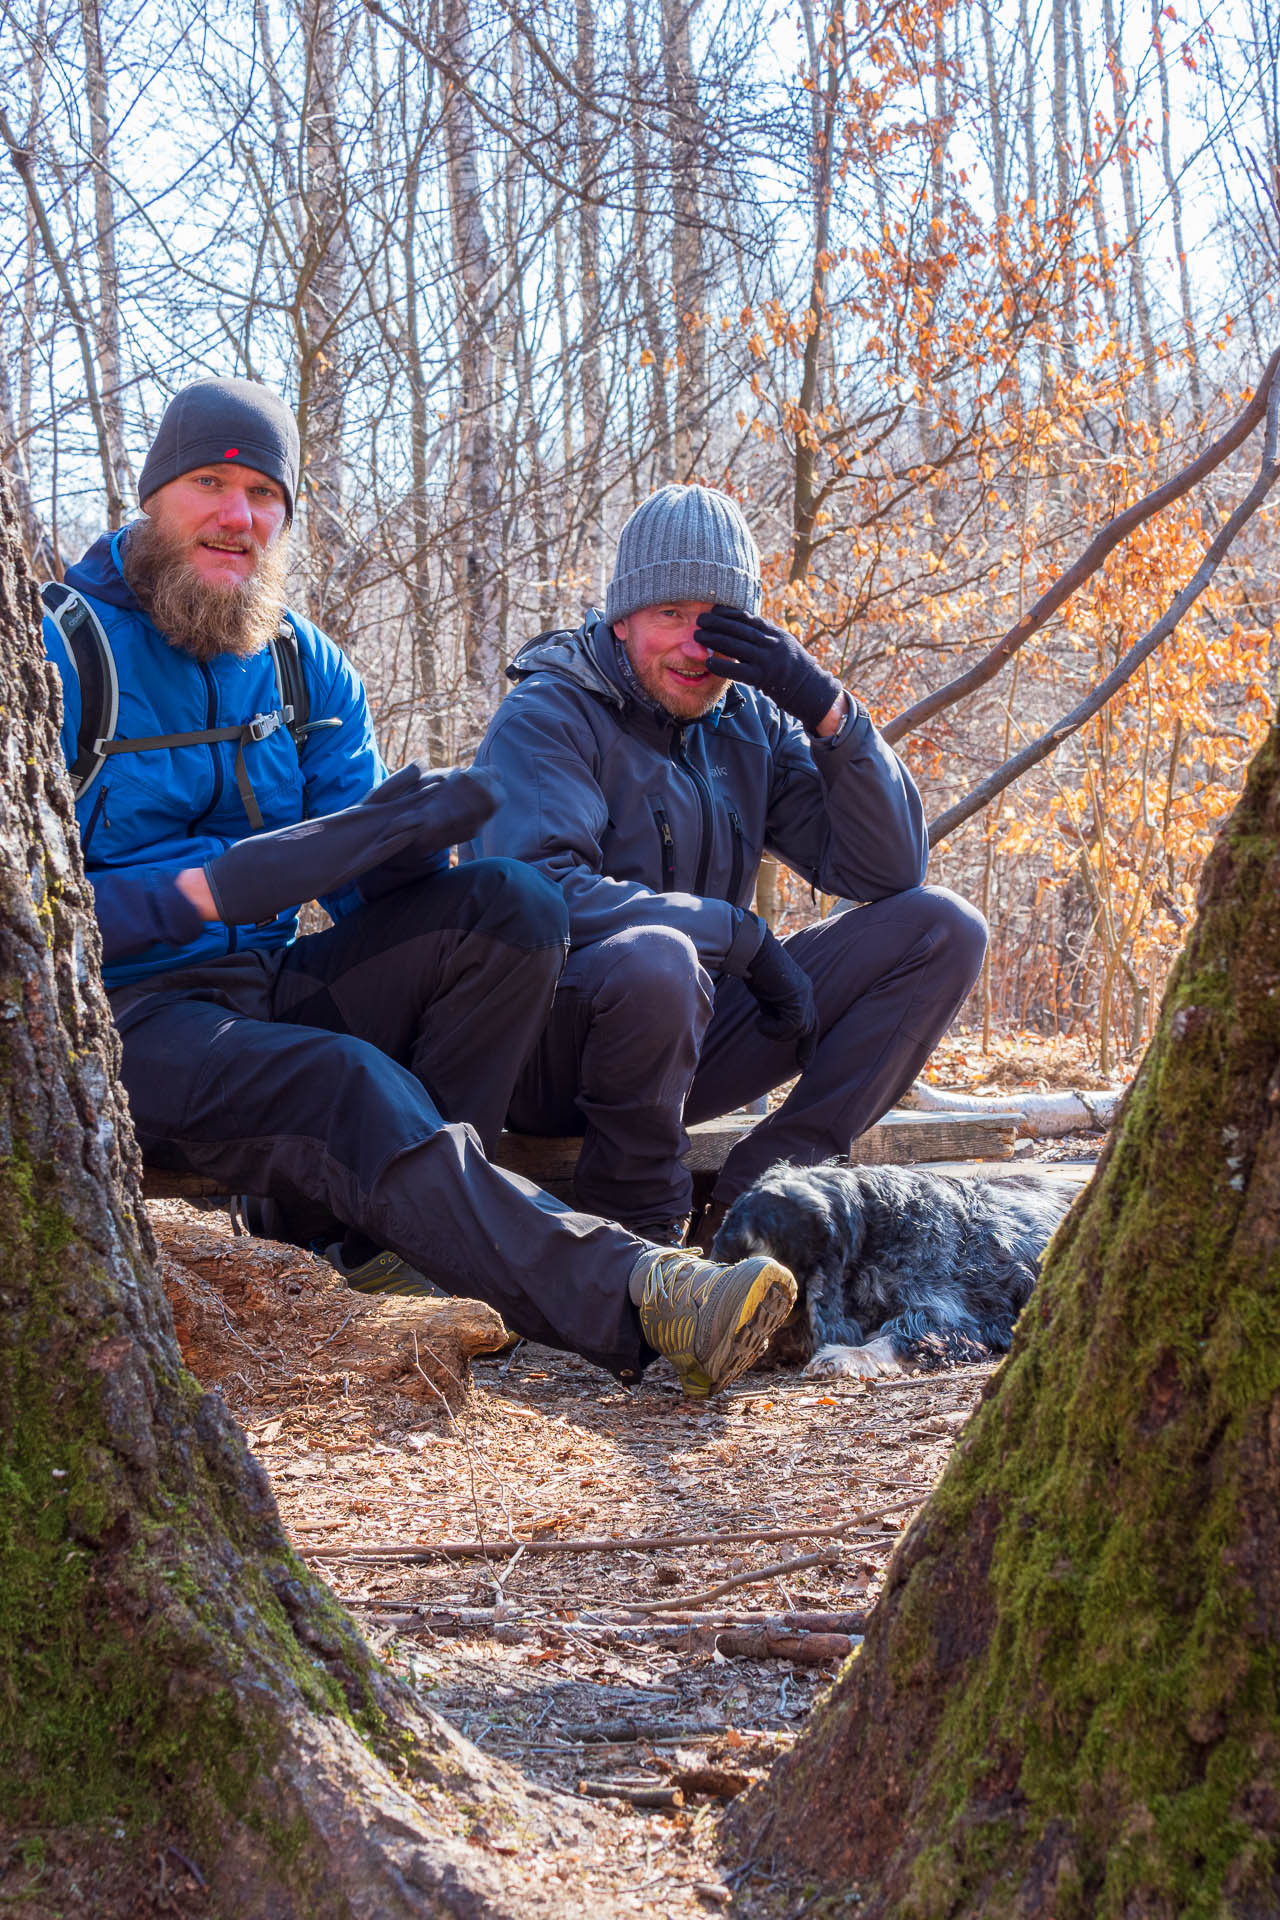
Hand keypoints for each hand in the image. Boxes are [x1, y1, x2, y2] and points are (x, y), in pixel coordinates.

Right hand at [204, 762, 503, 926]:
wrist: (226, 881)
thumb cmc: (250, 875)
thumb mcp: (287, 862)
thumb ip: (306, 856)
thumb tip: (317, 858)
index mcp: (324, 832)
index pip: (365, 806)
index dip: (393, 790)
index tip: (416, 773)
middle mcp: (332, 833)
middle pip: (380, 806)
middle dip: (411, 791)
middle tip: (442, 773)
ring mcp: (333, 849)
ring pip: (382, 823)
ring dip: (413, 807)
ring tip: (442, 790)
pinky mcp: (332, 869)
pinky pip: (371, 852)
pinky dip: (396, 838)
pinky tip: (418, 828)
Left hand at [696, 605, 842, 732]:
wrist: (810, 689)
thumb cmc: (793, 668)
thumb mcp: (783, 645)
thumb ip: (766, 636)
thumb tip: (745, 627)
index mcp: (775, 634)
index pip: (749, 618)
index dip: (730, 613)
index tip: (714, 608)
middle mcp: (772, 643)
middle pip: (740, 629)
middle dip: (718, 623)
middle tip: (700, 619)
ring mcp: (768, 660)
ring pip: (737, 646)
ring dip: (715, 639)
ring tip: (698, 635)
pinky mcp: (764, 678)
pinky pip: (739, 670)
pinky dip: (722, 666)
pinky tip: (708, 663)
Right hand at [742, 924, 818, 1067]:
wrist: (752, 950)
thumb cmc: (752, 966)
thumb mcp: (765, 992)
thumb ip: (772, 1006)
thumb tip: (768, 1019)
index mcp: (800, 990)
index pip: (810, 1018)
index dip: (809, 1041)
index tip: (805, 1062)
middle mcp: (806, 992)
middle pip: (810, 1026)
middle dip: (806, 1047)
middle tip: (803, 1065)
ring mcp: (804, 994)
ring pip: (798, 1029)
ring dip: (777, 1031)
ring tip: (760, 1021)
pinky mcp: (797, 998)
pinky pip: (790, 1026)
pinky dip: (772, 1028)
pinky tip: (759, 1019)